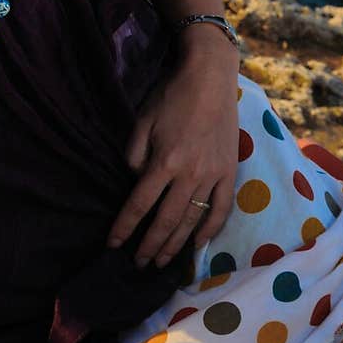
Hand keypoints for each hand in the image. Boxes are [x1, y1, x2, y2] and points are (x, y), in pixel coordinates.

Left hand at [106, 31, 240, 267]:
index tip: (113, 245)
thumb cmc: (171, 96)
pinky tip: (197, 244)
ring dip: (175, 245)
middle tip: (137, 265)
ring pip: (192, 221)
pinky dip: (209, 230)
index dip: (124, 227)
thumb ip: (134, 155)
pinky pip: (221, 209)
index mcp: (164, 162)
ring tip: (161, 262)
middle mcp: (189, 175)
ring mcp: (213, 175)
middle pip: (166, 221)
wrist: (210, 77)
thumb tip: (135, 182)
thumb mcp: (142, 122)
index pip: (139, 204)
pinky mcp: (229, 171)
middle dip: (149, 246)